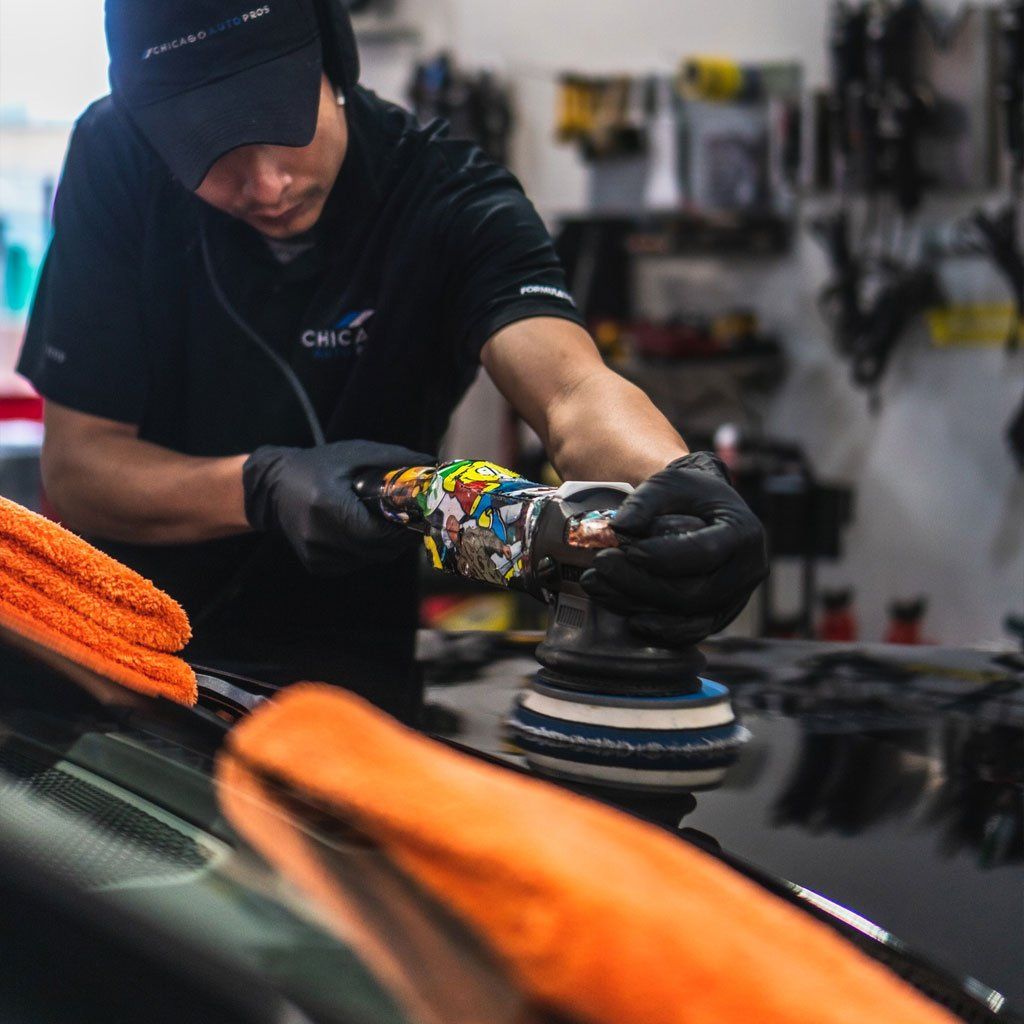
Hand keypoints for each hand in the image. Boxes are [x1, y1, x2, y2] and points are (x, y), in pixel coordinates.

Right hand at [243, 440, 433, 574]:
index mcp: (326, 506)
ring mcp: (316, 555)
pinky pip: (355, 563)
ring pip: (369, 560)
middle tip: (415, 522)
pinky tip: (364, 531)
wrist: (273, 487)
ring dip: (385, 546)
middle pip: (377, 551)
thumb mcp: (355, 453)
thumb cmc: (317, 466)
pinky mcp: (316, 565)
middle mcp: (319, 536)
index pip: (377, 533)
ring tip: (390, 524)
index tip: (422, 519)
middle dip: (401, 539)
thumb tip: (432, 464)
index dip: (404, 531)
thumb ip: (394, 459)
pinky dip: (368, 551)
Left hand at [580, 452, 767, 644]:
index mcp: (743, 533)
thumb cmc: (691, 494)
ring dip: (639, 606)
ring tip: (599, 586)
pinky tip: (630, 619)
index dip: (663, 556)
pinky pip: (691, 632)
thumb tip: (619, 527)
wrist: (710, 511)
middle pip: (694, 593)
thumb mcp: (670, 483)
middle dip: (640, 583)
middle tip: (601, 564)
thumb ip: (645, 501)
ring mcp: (735, 599)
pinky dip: (660, 631)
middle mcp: (747, 571)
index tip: (628, 549)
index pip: (705, 553)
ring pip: (689, 618)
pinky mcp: (719, 616)